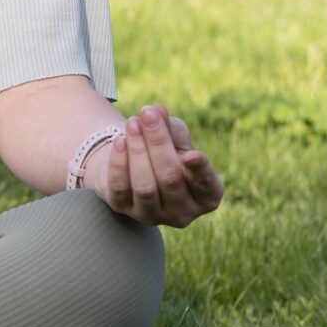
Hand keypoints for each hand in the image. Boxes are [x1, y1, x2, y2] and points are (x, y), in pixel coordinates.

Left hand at [97, 105, 224, 227]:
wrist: (135, 168)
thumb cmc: (167, 152)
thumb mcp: (177, 138)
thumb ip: (172, 126)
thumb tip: (158, 110)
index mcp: (207, 196)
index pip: (205, 184)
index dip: (199, 170)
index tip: (191, 154)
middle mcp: (182, 212)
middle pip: (170, 179)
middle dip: (158, 143)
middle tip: (148, 114)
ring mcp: (152, 216)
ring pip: (145, 186)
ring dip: (137, 150)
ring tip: (133, 122)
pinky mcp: (124, 210)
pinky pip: (120, 188)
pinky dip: (119, 162)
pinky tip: (120, 140)